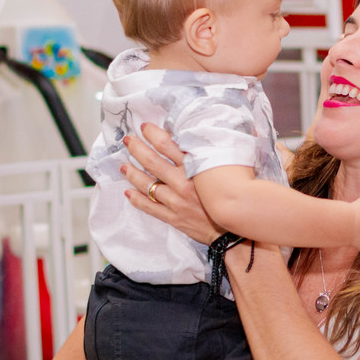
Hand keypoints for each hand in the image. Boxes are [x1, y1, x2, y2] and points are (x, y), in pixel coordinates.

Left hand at [122, 123, 223, 244]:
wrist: (234, 231)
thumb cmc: (235, 197)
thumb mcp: (231, 171)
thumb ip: (219, 154)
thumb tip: (219, 136)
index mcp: (196, 169)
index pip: (169, 146)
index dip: (154, 134)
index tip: (145, 127)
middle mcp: (183, 183)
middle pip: (153, 162)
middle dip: (137, 149)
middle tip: (128, 140)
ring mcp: (176, 202)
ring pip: (147, 185)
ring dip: (132, 174)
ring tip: (123, 165)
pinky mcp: (173, 217)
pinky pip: (150, 207)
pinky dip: (137, 200)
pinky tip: (128, 193)